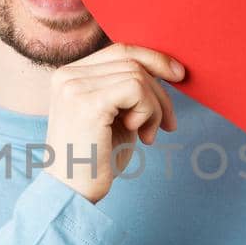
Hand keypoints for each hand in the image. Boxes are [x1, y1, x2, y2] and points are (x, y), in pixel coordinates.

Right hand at [44, 43, 183, 202]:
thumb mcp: (115, 116)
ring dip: (155, 107)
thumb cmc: (97, 160)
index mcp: (69, 75)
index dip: (154, 59)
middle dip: (160, 92)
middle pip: (132, 61)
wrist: (72, 194)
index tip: (179, 76)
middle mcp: (67, 75)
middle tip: (167, 125)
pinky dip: (148, 111)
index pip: (120, 50)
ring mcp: (74, 87)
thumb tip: (166, 69)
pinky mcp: (87, 103)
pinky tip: (140, 134)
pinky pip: (136, 89)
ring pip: (138, 75)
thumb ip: (128, 90)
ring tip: (148, 135)